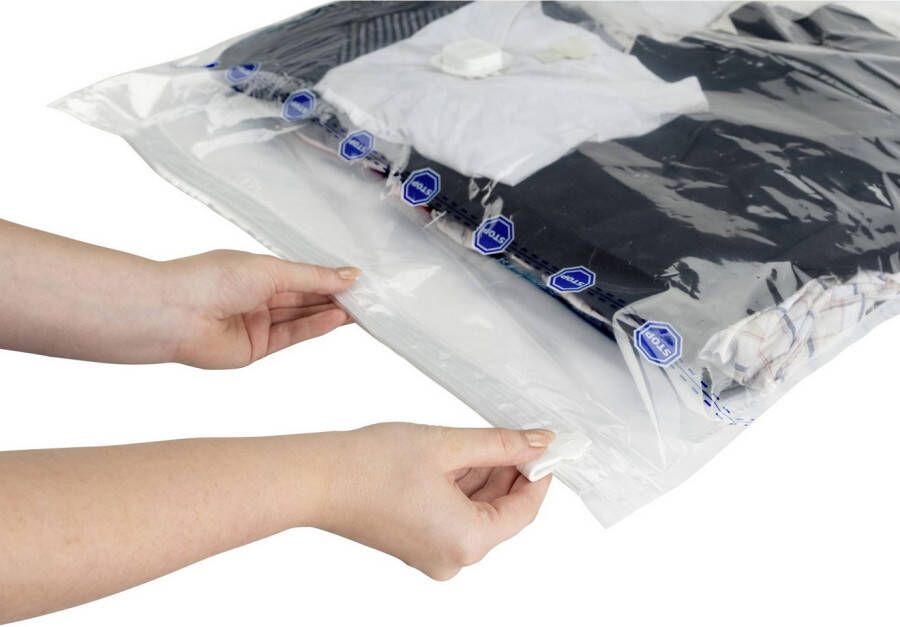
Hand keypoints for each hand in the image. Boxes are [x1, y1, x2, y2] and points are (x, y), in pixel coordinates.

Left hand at [162, 250, 359, 367]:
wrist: (176, 313)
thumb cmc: (213, 279)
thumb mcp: (271, 270)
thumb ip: (312, 277)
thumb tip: (349, 275)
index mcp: (257, 272)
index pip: (303, 276)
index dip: (330, 278)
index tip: (359, 281)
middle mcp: (258, 297)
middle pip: (305, 299)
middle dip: (335, 297)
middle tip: (368, 298)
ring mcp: (258, 324)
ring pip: (302, 318)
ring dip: (330, 313)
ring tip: (361, 310)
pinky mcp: (256, 349)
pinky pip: (292, 336)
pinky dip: (315, 328)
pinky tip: (337, 319)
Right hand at [311, 423, 554, 579]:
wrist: (317, 479)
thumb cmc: (370, 465)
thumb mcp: (448, 445)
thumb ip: (500, 444)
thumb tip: (538, 443)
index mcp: (467, 541)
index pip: (524, 510)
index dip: (539, 475)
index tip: (546, 449)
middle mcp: (454, 559)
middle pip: (500, 512)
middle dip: (509, 473)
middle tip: (517, 437)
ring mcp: (433, 556)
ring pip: (476, 512)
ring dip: (483, 477)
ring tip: (479, 440)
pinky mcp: (416, 545)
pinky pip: (453, 516)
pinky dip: (460, 488)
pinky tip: (457, 457)